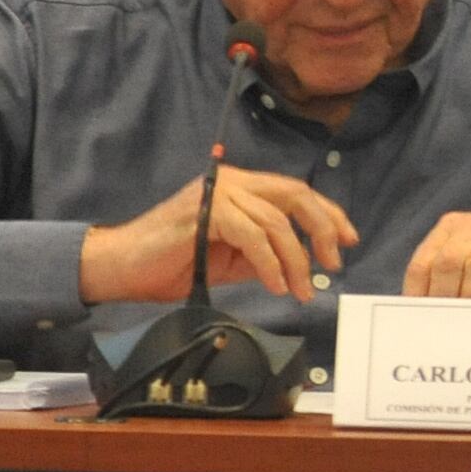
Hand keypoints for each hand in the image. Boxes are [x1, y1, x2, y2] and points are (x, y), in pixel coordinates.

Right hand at [78, 168, 357, 304]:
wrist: (122, 268)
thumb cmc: (171, 264)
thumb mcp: (230, 258)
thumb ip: (263, 252)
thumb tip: (302, 263)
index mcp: (240, 187)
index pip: (294, 192)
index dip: (327, 214)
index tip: (348, 240)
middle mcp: (231, 182)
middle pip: (294, 195)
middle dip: (323, 228)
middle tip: (334, 262)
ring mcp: (217, 193)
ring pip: (275, 220)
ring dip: (296, 259)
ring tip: (303, 290)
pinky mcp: (205, 212)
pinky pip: (252, 236)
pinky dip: (270, 263)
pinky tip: (276, 285)